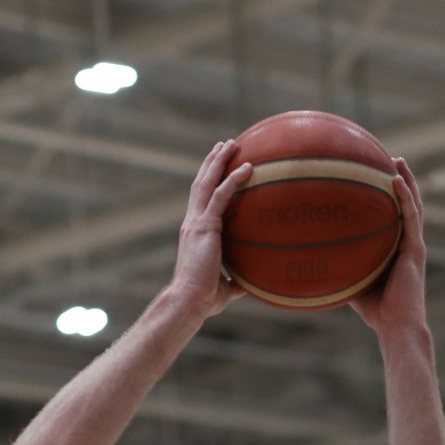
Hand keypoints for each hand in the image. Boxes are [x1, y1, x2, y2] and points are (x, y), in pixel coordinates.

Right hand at [166, 139, 251, 318]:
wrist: (189, 300)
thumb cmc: (204, 299)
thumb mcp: (225, 287)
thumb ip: (237, 280)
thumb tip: (254, 284)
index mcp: (194, 232)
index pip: (201, 200)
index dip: (208, 181)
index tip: (218, 167)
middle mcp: (192, 222)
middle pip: (201, 183)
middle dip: (212, 162)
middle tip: (224, 145)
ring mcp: (196, 222)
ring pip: (207, 182)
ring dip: (219, 161)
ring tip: (231, 143)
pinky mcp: (205, 226)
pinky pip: (221, 195)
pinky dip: (233, 179)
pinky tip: (248, 167)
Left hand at [348, 158, 428, 341]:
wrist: (395, 325)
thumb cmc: (374, 310)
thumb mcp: (351, 281)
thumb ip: (337, 266)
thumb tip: (306, 259)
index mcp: (396, 248)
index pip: (394, 216)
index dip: (388, 195)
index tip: (375, 174)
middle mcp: (407, 242)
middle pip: (406, 204)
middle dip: (400, 180)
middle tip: (388, 158)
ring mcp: (413, 244)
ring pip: (413, 205)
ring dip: (406, 180)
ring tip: (396, 160)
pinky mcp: (415, 249)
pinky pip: (410, 217)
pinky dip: (404, 197)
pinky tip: (395, 180)